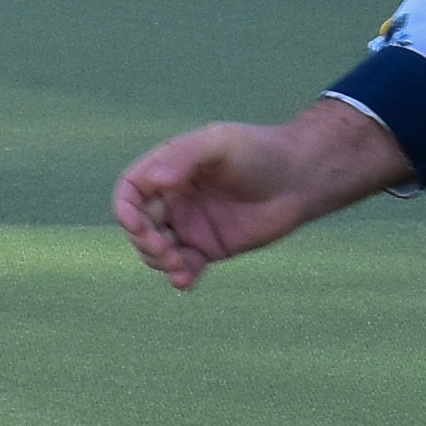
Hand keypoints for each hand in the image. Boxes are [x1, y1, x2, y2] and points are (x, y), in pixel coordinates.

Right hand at [113, 101, 408, 289]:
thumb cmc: (260, 151)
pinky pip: (184, 267)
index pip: (130, 190)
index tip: (136, 224)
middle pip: (139, 225)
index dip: (125, 209)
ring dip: (159, 261)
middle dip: (145, 240)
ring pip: (156, 250)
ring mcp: (190, 225)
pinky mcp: (209, 248)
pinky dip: (180, 276)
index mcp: (169, 169)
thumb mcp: (221, 144)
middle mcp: (174, 198)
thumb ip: (185, 158)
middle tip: (166, 249)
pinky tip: (186, 281)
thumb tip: (156, 181)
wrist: (300, 178)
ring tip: (180, 265)